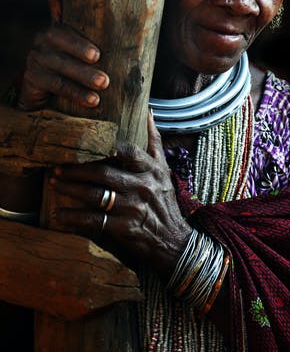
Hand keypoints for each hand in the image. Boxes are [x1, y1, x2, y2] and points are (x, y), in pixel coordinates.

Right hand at [17, 0, 109, 109]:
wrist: (51, 102)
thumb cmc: (82, 74)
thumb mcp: (93, 56)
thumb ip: (106, 41)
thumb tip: (146, 28)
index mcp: (60, 28)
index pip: (56, 3)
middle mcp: (45, 38)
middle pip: (60, 37)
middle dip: (80, 47)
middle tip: (98, 57)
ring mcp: (37, 56)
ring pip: (60, 63)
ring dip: (83, 75)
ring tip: (103, 83)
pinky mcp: (33, 76)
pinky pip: (56, 84)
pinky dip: (76, 92)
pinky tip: (91, 100)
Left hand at [49, 110, 191, 274]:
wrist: (173, 240)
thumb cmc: (164, 200)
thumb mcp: (164, 169)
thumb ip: (154, 140)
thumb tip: (148, 111)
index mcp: (152, 170)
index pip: (129, 152)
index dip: (107, 146)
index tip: (85, 141)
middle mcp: (143, 187)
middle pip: (104, 173)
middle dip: (77, 170)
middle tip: (57, 167)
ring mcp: (133, 208)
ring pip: (95, 196)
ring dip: (71, 190)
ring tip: (54, 184)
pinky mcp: (124, 227)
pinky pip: (94, 220)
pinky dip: (74, 217)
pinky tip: (60, 214)